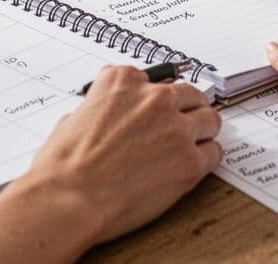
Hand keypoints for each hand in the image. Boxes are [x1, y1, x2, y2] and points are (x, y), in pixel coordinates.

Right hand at [13, 66, 222, 246]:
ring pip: (209, 119)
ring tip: (192, 145)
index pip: (157, 79)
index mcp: (125, 81)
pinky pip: (214, 152)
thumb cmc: (64, 165)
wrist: (69, 199)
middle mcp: (155, 98)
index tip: (157, 108)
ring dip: (202, 131)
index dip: (156, 98)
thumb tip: (107, 114)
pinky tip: (193, 166)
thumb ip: (101, 105)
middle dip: (186, 110)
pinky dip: (206, 159)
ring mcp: (176, 129)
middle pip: (190, 94)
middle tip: (182, 125)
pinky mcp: (189, 161)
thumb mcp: (75, 115)